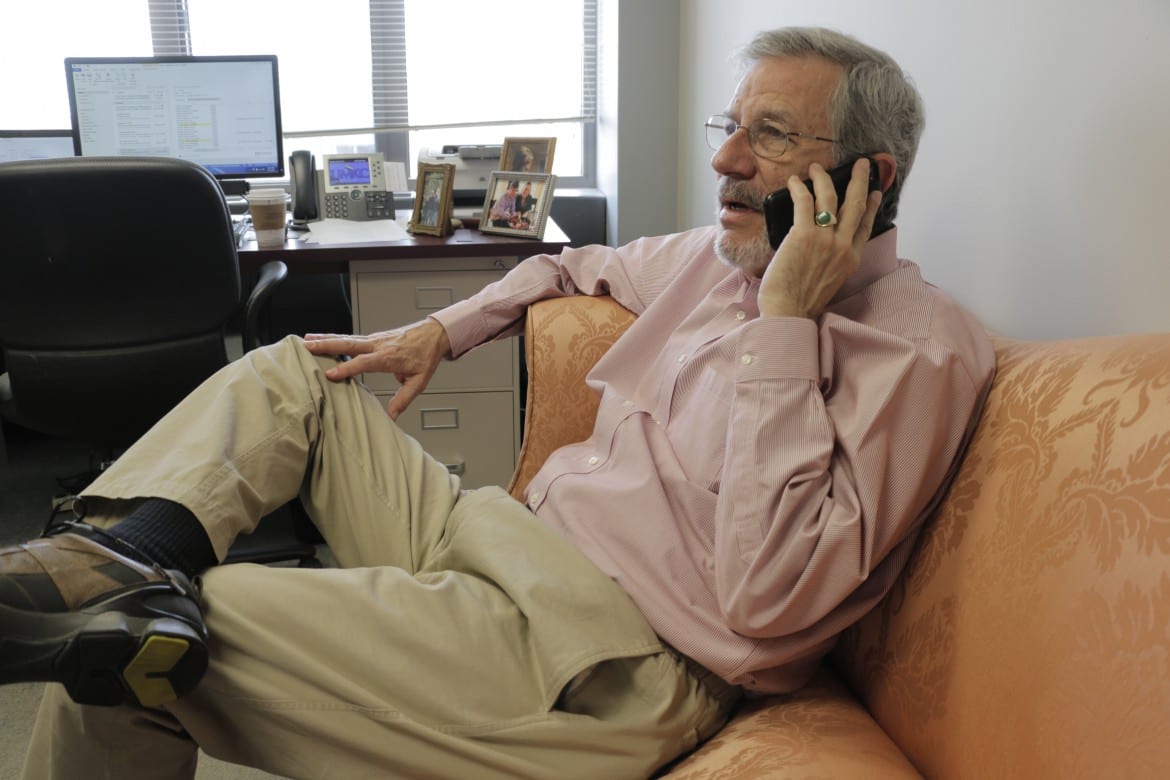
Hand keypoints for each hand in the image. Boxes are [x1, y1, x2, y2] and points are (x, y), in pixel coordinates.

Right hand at [303, 319, 451, 419]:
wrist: (434, 334)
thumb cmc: (426, 356)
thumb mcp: (420, 381)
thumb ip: (404, 399)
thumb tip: (392, 417)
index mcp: (389, 356)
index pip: (364, 363)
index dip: (347, 368)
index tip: (330, 374)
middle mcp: (379, 345)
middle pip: (349, 344)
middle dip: (327, 346)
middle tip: (307, 347)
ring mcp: (374, 339)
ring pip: (346, 338)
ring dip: (325, 339)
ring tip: (306, 340)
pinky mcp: (373, 338)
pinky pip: (351, 338)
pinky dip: (335, 338)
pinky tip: (321, 338)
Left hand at [759, 158, 881, 318]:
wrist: (788, 313)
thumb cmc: (801, 302)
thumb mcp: (830, 281)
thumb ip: (832, 262)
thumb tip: (820, 245)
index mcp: (851, 259)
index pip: (866, 226)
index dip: (872, 206)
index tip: (875, 193)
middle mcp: (843, 246)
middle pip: (856, 204)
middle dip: (861, 180)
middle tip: (862, 164)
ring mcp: (825, 239)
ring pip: (831, 197)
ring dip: (825, 177)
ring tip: (817, 167)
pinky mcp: (803, 234)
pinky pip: (805, 202)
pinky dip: (800, 188)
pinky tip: (795, 181)